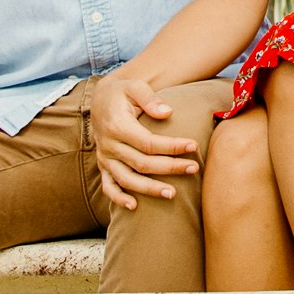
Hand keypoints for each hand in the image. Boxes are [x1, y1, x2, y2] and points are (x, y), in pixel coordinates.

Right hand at [89, 67, 201, 209]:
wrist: (99, 99)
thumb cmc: (122, 92)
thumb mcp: (135, 86)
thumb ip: (150, 98)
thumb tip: (168, 112)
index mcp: (118, 126)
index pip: (148, 143)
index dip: (172, 147)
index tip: (194, 146)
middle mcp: (109, 145)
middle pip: (142, 163)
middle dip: (170, 168)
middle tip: (194, 168)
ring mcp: (105, 158)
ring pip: (127, 179)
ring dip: (150, 189)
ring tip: (173, 194)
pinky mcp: (103, 165)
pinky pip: (108, 186)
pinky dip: (118, 198)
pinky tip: (134, 207)